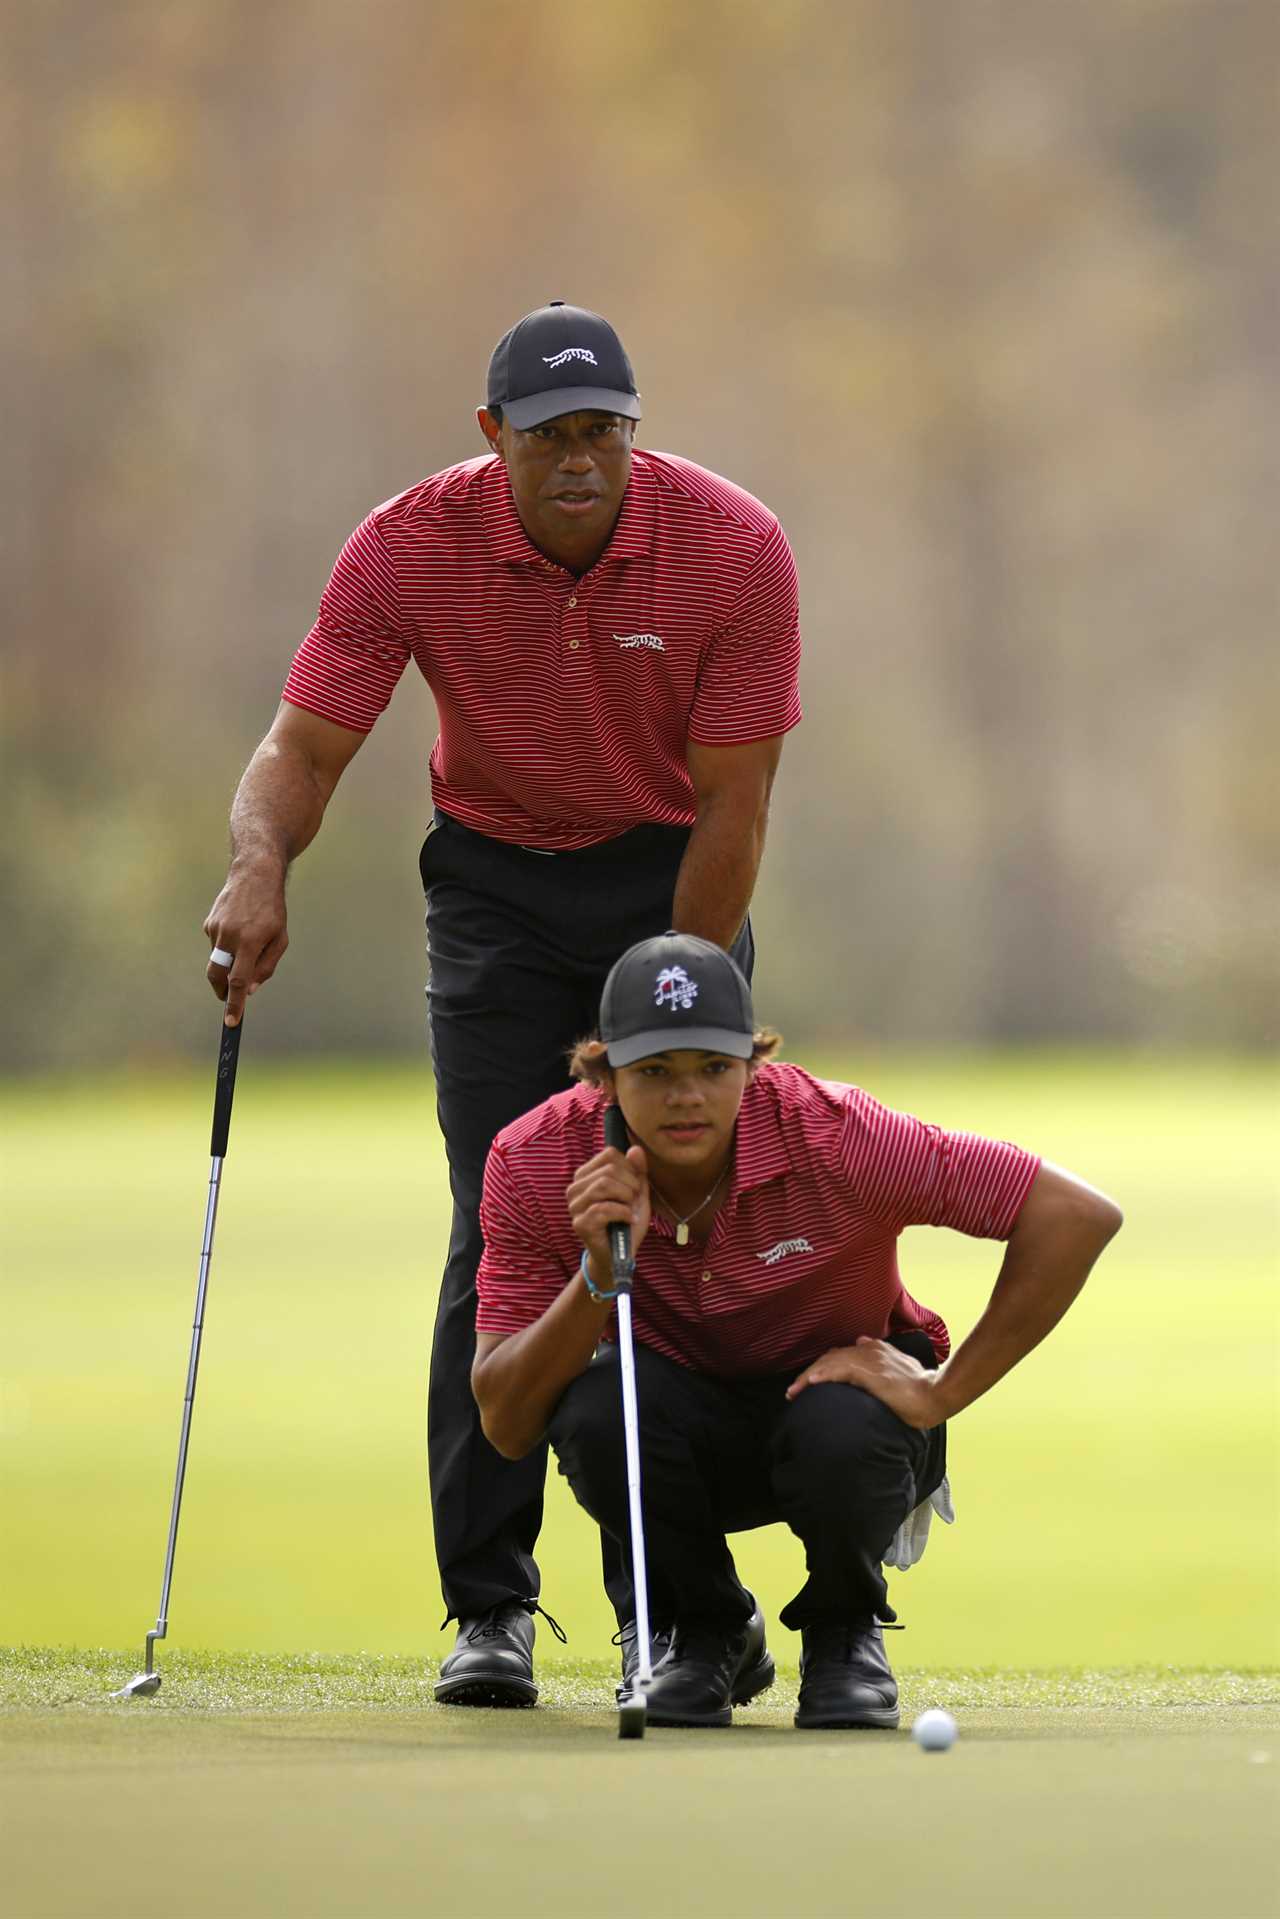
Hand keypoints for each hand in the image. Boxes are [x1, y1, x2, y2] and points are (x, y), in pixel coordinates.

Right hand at [202, 862, 288, 1025]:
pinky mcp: (208, 924)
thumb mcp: (280, 939)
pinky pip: (216, 945)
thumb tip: (249, 990)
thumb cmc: (273, 910)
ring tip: (246, 944)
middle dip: (222, 992)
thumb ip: (266, 967)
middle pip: (218, 976)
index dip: (234, 1004)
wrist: (254, 875)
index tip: (231, 1022)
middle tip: (229, 999)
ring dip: (229, 963)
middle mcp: (229, 936)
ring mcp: (216, 929)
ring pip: (218, 960)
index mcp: (250, 941)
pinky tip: (238, 929)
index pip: (238, 980)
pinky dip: (226, 947)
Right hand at [566, 1141, 651, 1287]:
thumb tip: (635, 1149)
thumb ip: (637, 1171)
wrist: (620, 1255)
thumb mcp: (636, 1193)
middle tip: (633, 1202)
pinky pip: (603, 1209)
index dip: (629, 1168)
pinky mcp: (579, 1224)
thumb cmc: (626, 1221)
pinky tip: (628, 1220)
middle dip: (630, 1186)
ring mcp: (574, 1206)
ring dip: (626, 1198)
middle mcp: (575, 1188)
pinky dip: (623, 1213)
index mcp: (586, 1176)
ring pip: (603, 1185)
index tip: (634, 1186)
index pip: (609, 1154)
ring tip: (630, 1210)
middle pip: (608, 1170)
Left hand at [785, 1337, 942, 1429]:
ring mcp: (870, 1359)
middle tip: (794, 1391)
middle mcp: (869, 1349)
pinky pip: (840, 1372)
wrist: (936, 1394)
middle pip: (830, 1358)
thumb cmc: (921, 1386)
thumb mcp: (898, 1366)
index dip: (822, 1367)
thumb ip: (880, 1357)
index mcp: (875, 1348)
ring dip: (809, 1378)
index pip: (839, 1354)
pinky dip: (823, 1376)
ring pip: (830, 1364)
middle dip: (809, 1373)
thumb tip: (862, 1342)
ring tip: (794, 1391)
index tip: (809, 1382)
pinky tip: (811, 1384)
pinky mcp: (871, 1372)